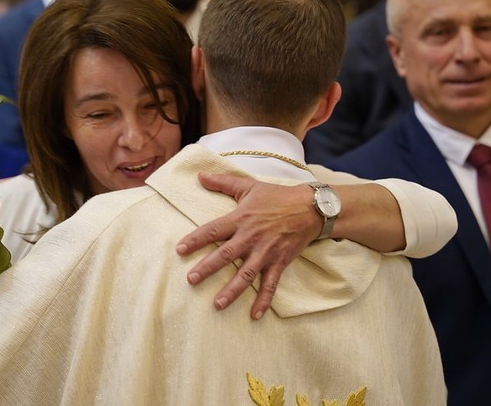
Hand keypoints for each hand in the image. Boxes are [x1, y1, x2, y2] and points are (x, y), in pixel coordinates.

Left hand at [176, 173, 319, 319]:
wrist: (310, 208)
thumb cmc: (277, 196)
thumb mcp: (249, 186)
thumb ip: (222, 182)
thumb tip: (200, 175)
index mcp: (241, 219)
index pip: (213, 230)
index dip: (196, 240)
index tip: (180, 250)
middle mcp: (251, 238)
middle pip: (226, 256)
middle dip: (208, 268)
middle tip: (191, 280)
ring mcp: (266, 252)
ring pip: (246, 275)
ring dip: (232, 291)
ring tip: (217, 304)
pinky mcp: (280, 262)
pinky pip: (270, 285)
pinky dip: (263, 301)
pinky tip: (254, 315)